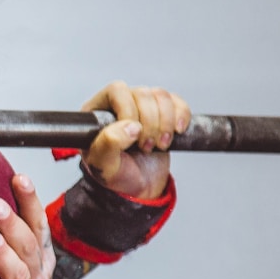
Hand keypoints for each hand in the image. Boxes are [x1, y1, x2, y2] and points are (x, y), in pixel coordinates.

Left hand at [81, 81, 188, 198]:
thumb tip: (131, 126)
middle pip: (142, 94)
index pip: (116, 91)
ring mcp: (142, 107)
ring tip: (159, 145)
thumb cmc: (116, 175)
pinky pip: (177, 102)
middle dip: (150, 124)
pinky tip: (177, 133)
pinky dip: (182, 116)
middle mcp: (119, 104)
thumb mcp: (103, 166)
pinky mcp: (163, 113)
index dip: (129, 111)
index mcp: (98, 112)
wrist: (137, 188)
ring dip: (166, 123)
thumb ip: (108, 145)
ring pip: (161, 96)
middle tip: (147, 147)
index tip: (134, 137)